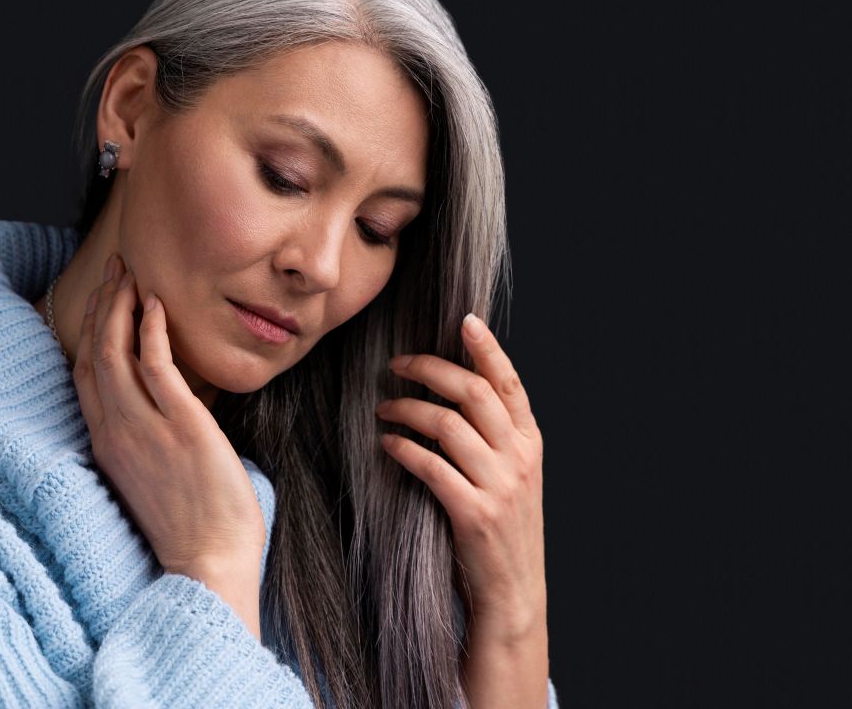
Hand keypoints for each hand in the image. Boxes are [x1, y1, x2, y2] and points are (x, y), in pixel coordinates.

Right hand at [72, 253, 266, 584]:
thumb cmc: (191, 527)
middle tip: (116, 268)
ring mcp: (144, 429)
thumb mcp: (151, 477)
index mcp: (106, 445)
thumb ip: (146, 438)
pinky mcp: (181, 427)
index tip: (102, 298)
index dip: (89, 330)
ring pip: (116, 351)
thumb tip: (163, 408)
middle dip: (102, 304)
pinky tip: (156, 305)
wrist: (209, 565)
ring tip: (131, 273)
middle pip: (93, 352)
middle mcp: (116, 432)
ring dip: (121, 306)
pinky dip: (150, 330)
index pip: (85, 374)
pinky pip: (155, 365)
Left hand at [375, 313, 546, 638]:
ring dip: (406, 409)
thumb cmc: (502, 528)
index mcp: (530, 442)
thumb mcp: (513, 475)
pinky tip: (386, 443)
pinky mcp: (474, 513)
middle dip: (429, 369)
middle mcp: (519, 458)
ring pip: (446, 424)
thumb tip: (456, 386)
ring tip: (382, 408)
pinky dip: (403, 448)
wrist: (513, 592)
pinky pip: (430, 466)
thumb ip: (495, 434)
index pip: (509, 382)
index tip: (464, 320)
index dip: (487, 348)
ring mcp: (499, 486)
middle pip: (472, 392)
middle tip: (396, 364)